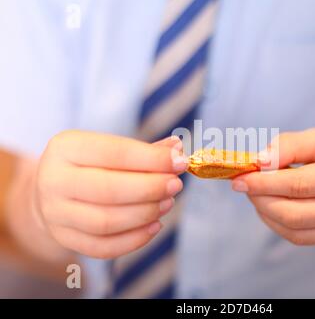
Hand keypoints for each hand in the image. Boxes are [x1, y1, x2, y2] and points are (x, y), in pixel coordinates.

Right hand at [33, 131, 186, 258]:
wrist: (54, 189)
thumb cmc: (91, 165)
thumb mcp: (110, 148)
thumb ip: (145, 150)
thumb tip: (177, 150)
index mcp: (66, 148)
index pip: (114, 153)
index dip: (151, 159)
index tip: (180, 162)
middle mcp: (53, 180)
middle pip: (108, 190)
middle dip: (150, 188)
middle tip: (175, 185)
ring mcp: (55, 213)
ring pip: (106, 221)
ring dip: (145, 214)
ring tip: (167, 203)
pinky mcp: (64, 238)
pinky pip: (102, 247)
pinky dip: (134, 239)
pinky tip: (154, 225)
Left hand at [232, 126, 314, 244]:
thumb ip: (289, 146)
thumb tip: (258, 162)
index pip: (299, 186)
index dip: (264, 183)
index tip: (239, 177)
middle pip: (294, 214)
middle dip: (260, 199)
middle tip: (244, 183)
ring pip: (294, 230)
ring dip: (266, 212)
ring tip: (257, 192)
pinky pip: (300, 237)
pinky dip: (277, 222)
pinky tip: (270, 204)